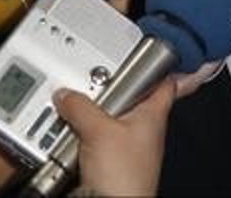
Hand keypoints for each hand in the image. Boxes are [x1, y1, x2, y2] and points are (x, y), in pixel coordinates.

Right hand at [54, 79, 175, 195]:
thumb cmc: (124, 178)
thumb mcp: (99, 130)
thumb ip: (81, 107)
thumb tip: (67, 95)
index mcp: (152, 115)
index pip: (163, 82)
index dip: (159, 67)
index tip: (154, 53)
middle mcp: (142, 129)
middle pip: (126, 97)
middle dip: (106, 91)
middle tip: (90, 84)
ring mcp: (126, 145)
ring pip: (107, 118)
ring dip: (89, 116)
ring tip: (74, 111)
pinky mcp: (110, 161)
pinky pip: (94, 139)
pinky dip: (82, 135)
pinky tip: (72, 136)